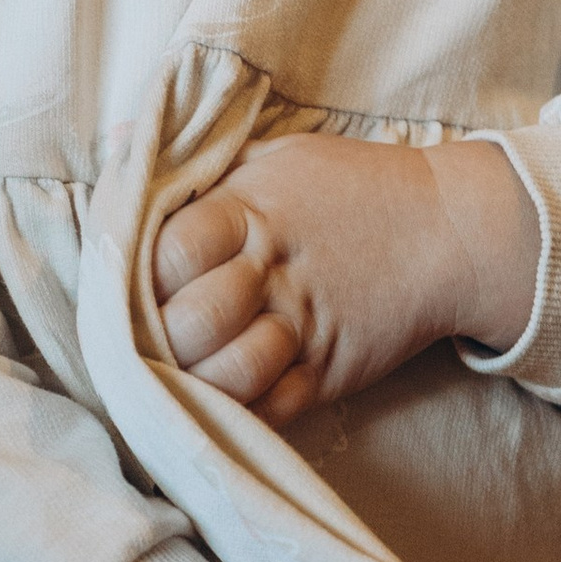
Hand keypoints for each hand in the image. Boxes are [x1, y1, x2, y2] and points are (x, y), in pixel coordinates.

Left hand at [154, 133, 539, 425]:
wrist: (444, 227)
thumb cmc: (341, 187)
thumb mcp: (270, 156)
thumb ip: (198, 169)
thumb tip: (116, 148)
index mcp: (250, 208)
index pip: (172, 251)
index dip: (140, 275)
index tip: (136, 283)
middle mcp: (275, 269)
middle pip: (194, 323)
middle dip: (161, 338)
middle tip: (150, 339)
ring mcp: (306, 325)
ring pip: (230, 377)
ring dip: (194, 382)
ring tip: (183, 371)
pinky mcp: (331, 371)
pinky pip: (272, 410)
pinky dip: (236, 413)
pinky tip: (219, 399)